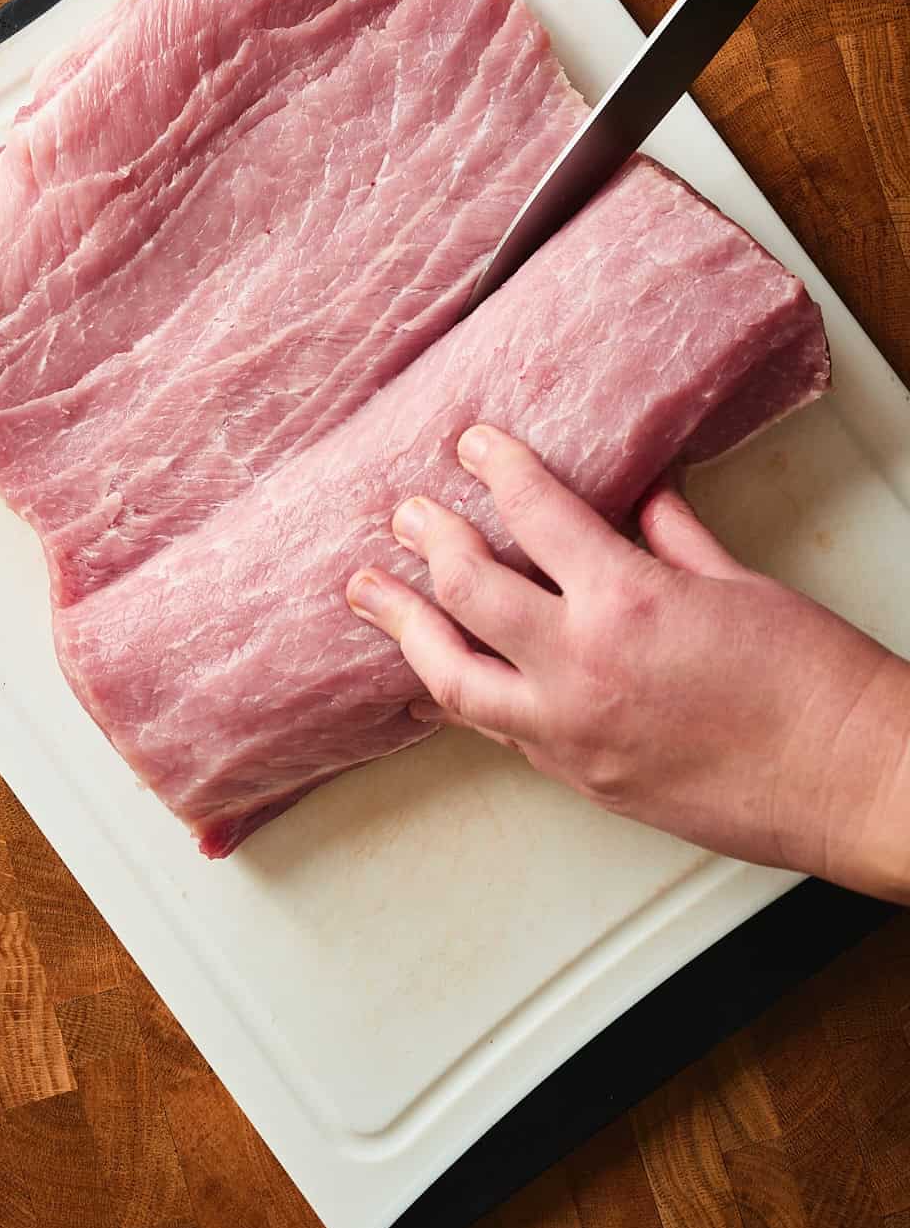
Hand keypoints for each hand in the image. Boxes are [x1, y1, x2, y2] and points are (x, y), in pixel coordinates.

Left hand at [346, 426, 909, 901]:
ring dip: (408, 630)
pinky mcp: (580, 780)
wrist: (853, 783)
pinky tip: (440, 677)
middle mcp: (581, 669)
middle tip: (405, 516)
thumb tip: (636, 500)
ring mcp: (571, 734)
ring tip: (374, 597)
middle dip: (429, 541)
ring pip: (454, 679)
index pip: (535, 513)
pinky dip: (461, 694)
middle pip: (468, 591)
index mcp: (626, 601)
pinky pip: (497, 730)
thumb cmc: (814, 683)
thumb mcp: (740, 583)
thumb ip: (671, 536)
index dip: (496, 468)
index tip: (472, 444)